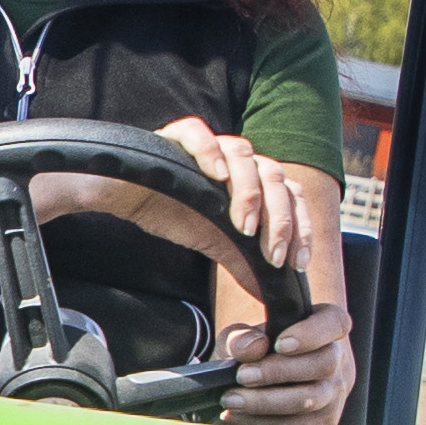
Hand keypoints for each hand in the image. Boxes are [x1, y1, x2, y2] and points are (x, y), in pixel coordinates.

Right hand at [153, 117, 327, 283]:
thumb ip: (243, 260)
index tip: (296, 262)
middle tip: (273, 255)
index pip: (289, 194)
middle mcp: (236, 158)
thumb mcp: (215, 242)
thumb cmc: (172, 213)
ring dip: (249, 193)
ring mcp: (209, 144)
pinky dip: (210, 151)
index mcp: (252, 178)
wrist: (126, 199)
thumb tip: (269, 291)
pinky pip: (197, 133)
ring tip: (244, 228)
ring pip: (243, 154)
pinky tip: (216, 175)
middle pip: (273, 175)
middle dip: (279, 219)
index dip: (299, 226)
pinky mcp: (176, 137)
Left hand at [218, 303, 355, 424]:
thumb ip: (241, 337)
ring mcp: (334, 395)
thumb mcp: (242, 335)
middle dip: (278, 372)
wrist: (261, 377)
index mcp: (327, 326)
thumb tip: (249, 350)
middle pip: (323, 365)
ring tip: (232, 399)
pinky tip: (239, 416)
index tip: (280, 343)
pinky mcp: (322, 423)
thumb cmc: (256, 349)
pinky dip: (264, 424)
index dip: (312, 334)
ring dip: (266, 402)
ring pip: (312, 401)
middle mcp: (339, 360)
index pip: (335, 323)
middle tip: (243, 376)